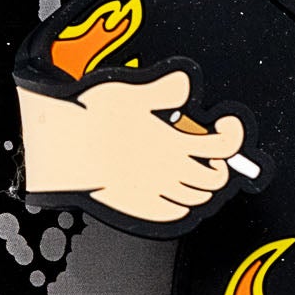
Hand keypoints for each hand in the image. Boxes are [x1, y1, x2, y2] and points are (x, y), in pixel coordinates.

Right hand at [19, 68, 247, 225]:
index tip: (228, 127)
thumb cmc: (89, 119)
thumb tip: (186, 82)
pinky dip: (182, 205)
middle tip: (214, 153)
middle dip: (221, 165)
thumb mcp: (130, 91)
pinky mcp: (139, 206)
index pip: (224, 148)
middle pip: (215, 179)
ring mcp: (154, 191)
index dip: (233, 137)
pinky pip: (173, 213)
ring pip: (197, 198)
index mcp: (173, 142)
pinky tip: (177, 191)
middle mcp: (168, 171)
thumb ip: (164, 88)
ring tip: (198, 170)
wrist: (61, 148)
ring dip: (204, 185)